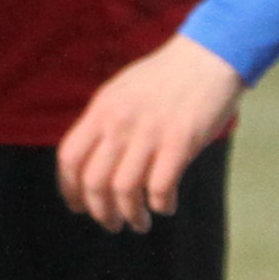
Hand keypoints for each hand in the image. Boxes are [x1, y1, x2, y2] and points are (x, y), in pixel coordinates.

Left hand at [56, 37, 242, 229]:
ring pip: (125, 190)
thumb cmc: (166, 78)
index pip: (69, 158)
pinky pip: (160, 187)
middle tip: (112, 224)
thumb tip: (90, 162)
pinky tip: (165, 206)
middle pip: (94, 182)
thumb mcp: (122, 92)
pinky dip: (160, 204)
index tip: (78, 206)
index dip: (69, 189)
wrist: (209, 55)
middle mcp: (120, 122)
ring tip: (139, 223)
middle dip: (100, 212)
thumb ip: (104, 123)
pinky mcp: (180, 141)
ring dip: (130, 215)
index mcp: (102, 110)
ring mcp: (149, 132)